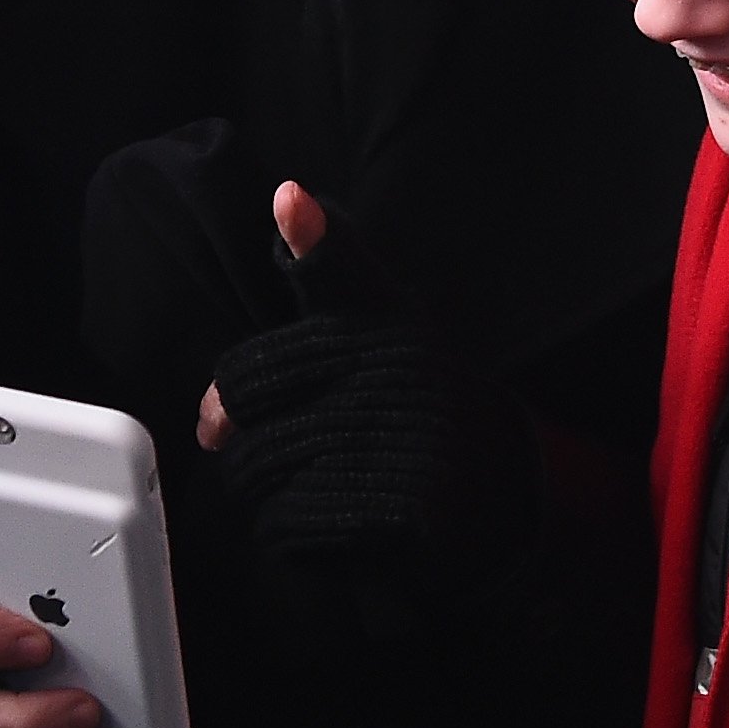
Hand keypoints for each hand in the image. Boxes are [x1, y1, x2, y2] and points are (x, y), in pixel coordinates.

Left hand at [192, 181, 527, 646]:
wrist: (508, 495)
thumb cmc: (422, 405)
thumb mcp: (388, 323)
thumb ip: (333, 264)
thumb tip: (285, 192)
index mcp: (384, 329)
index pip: (270, 355)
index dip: (229, 393)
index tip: (220, 415)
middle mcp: (394, 379)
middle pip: (252, 413)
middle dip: (244, 443)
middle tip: (263, 457)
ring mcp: (402, 446)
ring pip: (264, 472)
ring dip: (268, 493)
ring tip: (306, 489)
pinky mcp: (404, 511)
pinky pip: (292, 525)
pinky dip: (293, 535)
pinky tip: (328, 526)